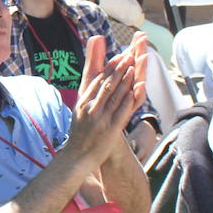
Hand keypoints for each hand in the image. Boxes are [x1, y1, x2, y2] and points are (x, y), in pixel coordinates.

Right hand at [69, 37, 143, 166]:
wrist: (77, 157)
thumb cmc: (79, 135)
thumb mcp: (79, 111)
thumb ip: (88, 96)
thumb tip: (94, 83)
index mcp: (83, 102)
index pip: (97, 80)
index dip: (109, 67)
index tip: (119, 56)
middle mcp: (90, 108)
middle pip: (106, 84)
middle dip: (119, 68)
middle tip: (129, 55)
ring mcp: (100, 118)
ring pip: (114, 95)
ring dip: (125, 79)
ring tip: (133, 66)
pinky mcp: (110, 129)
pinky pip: (121, 111)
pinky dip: (128, 99)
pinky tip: (135, 89)